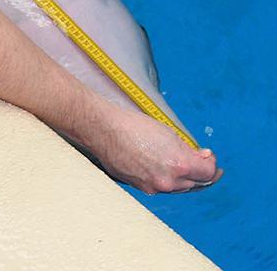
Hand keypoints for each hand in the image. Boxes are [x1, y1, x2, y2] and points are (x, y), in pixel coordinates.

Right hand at [84, 105, 221, 193]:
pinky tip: (161, 167)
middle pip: (195, 183)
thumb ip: (188, 151)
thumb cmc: (133, 126)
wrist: (103, 130)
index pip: (207, 173)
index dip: (211, 164)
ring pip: (178, 188)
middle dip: (199, 173)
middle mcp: (169, 181)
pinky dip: (166, 179)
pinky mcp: (141, 188)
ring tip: (180, 164)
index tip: (208, 156)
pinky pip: (161, 187)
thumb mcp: (168, 134)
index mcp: (179, 165)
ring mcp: (154, 187)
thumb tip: (202, 158)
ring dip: (183, 178)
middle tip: (200, 162)